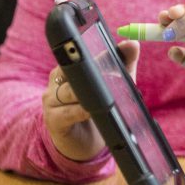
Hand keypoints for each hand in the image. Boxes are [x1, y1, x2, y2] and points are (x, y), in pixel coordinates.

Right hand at [42, 40, 139, 160]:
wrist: (85, 141)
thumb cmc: (97, 107)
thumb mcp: (114, 84)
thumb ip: (123, 64)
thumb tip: (133, 43)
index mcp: (69, 66)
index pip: (81, 54)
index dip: (97, 53)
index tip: (113, 51)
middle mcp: (57, 80)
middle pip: (72, 70)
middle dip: (93, 71)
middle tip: (113, 73)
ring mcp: (51, 100)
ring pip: (68, 92)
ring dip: (88, 94)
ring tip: (104, 95)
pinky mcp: (52, 119)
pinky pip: (66, 113)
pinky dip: (79, 111)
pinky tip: (90, 111)